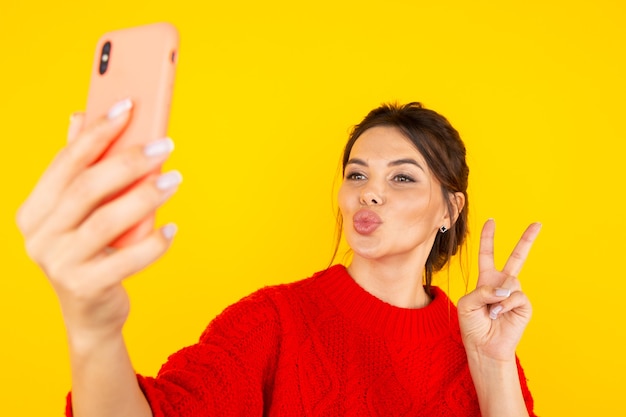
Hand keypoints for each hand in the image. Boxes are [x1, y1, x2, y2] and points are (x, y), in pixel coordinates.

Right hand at [16, 100, 179, 344]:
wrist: (91, 313)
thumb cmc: (90, 252)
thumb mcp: (81, 212)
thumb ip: (81, 168)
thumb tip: (79, 115)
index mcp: (34, 210)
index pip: (66, 161)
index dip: (97, 132)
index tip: (127, 106)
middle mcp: (39, 236)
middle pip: (87, 188)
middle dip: (128, 161)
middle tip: (164, 146)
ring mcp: (59, 264)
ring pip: (107, 221)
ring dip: (145, 196)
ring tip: (174, 179)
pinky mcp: (86, 288)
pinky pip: (127, 260)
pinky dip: (154, 243)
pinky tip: (171, 229)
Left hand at [457, 219, 540, 361]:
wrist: (484, 347)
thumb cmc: (472, 325)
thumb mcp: (467, 304)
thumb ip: (482, 291)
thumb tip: (505, 289)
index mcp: (486, 280)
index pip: (487, 254)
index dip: (488, 238)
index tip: (491, 221)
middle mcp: (502, 284)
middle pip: (516, 257)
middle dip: (527, 240)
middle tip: (538, 223)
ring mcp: (514, 294)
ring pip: (510, 281)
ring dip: (497, 296)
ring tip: (491, 312)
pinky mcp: (524, 305)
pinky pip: (516, 296)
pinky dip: (505, 304)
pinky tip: (499, 315)